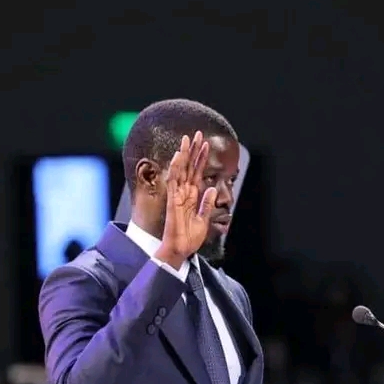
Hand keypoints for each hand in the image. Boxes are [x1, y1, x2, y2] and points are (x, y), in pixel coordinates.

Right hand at [156, 131, 214, 267]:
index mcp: (192, 197)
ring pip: (181, 170)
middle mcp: (184, 193)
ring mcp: (177, 195)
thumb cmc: (189, 238)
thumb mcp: (204, 220)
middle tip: (196, 133)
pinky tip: (179, 156)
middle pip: (188, 167)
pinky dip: (176, 168)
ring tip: (188, 138)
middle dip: (193, 150)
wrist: (180, 250)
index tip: (205, 143)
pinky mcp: (172, 200)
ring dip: (184, 154)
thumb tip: (211, 189)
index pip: (197, 173)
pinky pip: (174, 181)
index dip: (200, 158)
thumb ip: (206, 204)